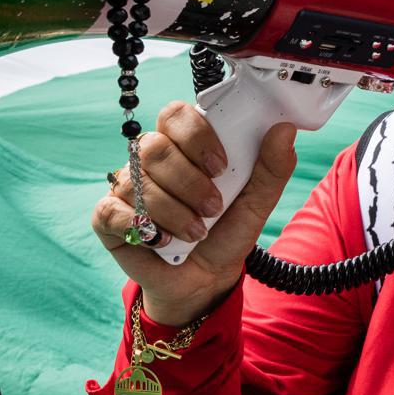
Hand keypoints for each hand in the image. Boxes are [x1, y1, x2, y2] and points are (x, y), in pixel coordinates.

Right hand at [90, 104, 298, 326]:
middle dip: (188, 182)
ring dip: (173, 212)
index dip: (196, 136)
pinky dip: (142, 228)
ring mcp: (127, 186)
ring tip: (196, 234)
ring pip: (137, 182)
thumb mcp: (257, 203)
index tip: (221, 167)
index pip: (176, 115)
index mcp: (184, 145)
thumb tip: (284, 130)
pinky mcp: (109, 217)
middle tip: (213, 209)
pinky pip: (111, 211)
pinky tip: (163, 242)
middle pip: (155, 148)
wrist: (205, 279)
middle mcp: (151, 160)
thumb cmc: (227, 232)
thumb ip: (272, 167)